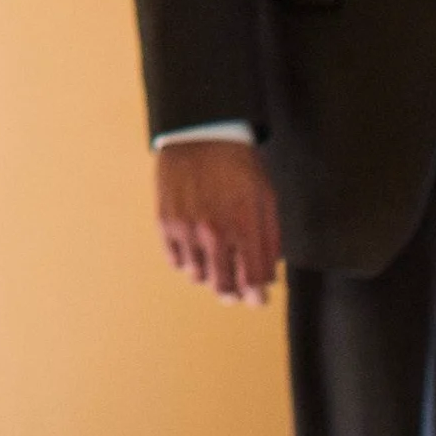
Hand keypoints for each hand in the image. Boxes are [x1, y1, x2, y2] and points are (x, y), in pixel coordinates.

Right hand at [157, 139, 281, 304]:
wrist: (201, 135)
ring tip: (214, 263)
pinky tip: (195, 249)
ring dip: (209, 275)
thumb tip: (267, 278)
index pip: (253, 281)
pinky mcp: (165, 222)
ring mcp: (187, 228)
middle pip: (223, 286)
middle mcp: (214, 232)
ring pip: (198, 276)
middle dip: (233, 294)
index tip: (256, 299)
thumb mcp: (266, 199)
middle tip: (235, 294)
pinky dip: (186, 261)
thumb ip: (270, 241)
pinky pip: (175, 261)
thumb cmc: (239, 167)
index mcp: (245, 226)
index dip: (256, 296)